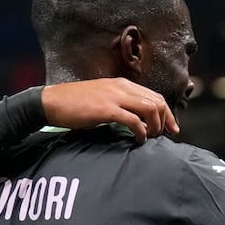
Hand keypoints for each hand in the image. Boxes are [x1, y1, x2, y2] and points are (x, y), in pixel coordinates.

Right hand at [39, 78, 179, 142]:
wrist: (52, 101)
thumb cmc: (76, 104)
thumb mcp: (104, 98)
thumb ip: (121, 104)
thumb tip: (138, 119)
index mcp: (123, 84)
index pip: (155, 96)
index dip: (168, 113)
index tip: (172, 128)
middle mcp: (122, 87)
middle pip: (157, 102)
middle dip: (166, 121)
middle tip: (165, 136)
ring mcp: (114, 97)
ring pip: (149, 109)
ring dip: (155, 126)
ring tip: (150, 138)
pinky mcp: (106, 109)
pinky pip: (133, 120)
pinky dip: (141, 132)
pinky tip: (139, 140)